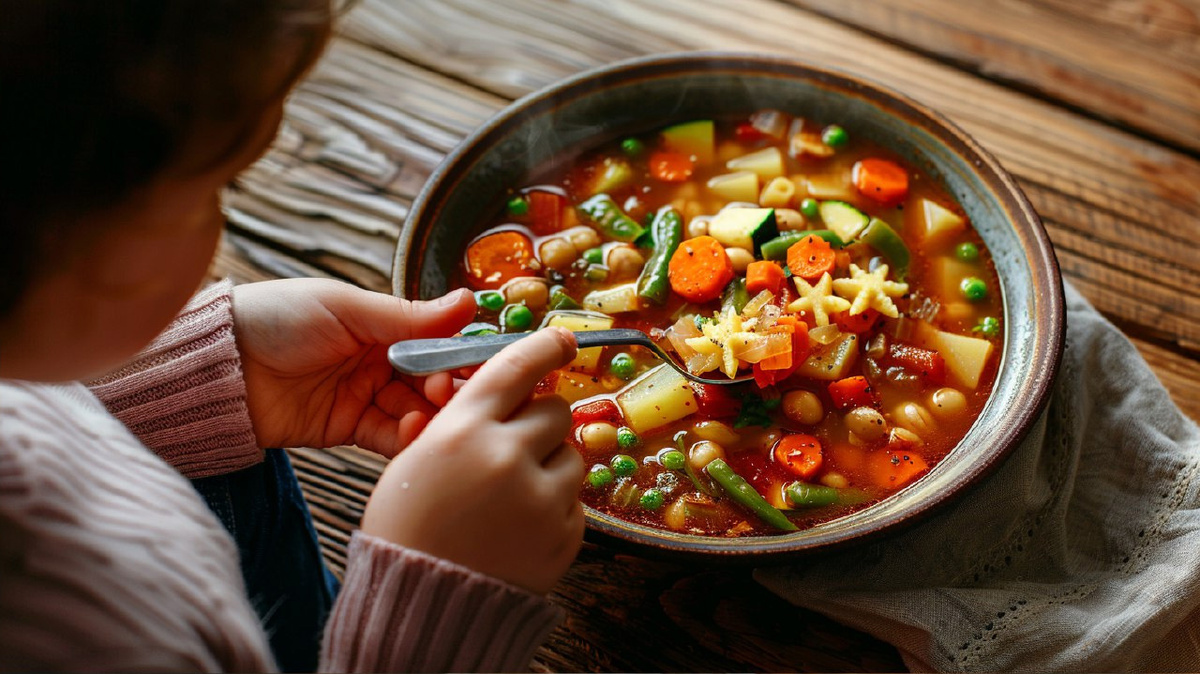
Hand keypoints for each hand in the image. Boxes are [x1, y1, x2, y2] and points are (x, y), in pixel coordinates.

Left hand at [230, 278, 476, 456]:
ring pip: (417, 412)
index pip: (435, 341)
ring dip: (432, 415)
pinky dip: (407, 438)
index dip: (459, 353)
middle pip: (432, 380)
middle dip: (448, 388)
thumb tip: (469, 301)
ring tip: (434, 414)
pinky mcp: (347, 430)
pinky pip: (389, 438)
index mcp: (381, 324)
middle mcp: (379, 360)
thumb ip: (409, 316)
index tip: (483, 362)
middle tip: (451, 391)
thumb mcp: (346, 308)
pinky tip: (414, 429)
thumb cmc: (276, 318)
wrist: (217, 366)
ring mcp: (364, 397)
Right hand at [361, 327, 585, 594]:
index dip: (544, 347)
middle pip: (553, 409)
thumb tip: (494, 392)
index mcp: (463, 430)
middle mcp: (508, 455)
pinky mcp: (565, 533)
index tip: (564, 340)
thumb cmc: (407, 529)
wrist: (423, 606)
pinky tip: (519, 525)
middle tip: (517, 444)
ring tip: (513, 495)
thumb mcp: (413, 462)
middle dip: (539, 420)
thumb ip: (455, 422)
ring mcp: (541, 496)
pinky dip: (554, 505)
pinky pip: (574, 499)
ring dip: (549, 464)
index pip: (516, 366)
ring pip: (570, 454)